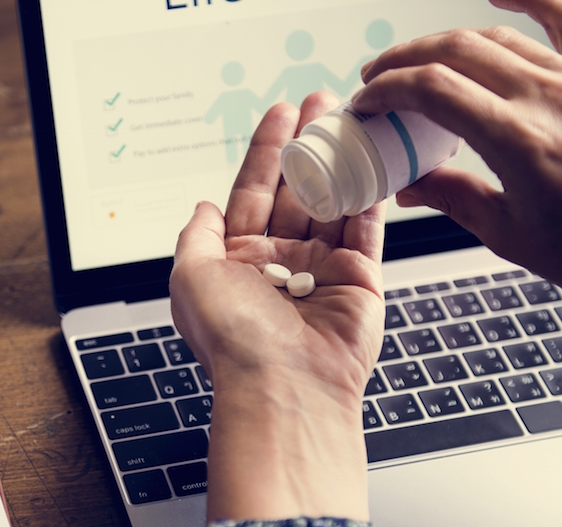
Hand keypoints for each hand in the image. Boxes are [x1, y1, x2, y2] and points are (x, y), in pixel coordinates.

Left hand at [169, 95, 385, 522]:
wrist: (283, 387)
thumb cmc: (232, 339)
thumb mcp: (190, 276)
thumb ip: (196, 235)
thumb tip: (202, 206)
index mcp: (237, 261)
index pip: (253, 192)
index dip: (267, 151)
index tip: (280, 113)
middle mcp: (279, 263)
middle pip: (297, 190)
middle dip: (308, 145)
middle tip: (322, 103)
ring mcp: (320, 271)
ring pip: (333, 202)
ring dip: (341, 159)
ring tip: (349, 118)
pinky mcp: (359, 280)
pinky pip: (366, 228)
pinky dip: (370, 193)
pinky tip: (371, 158)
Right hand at [354, 0, 561, 305]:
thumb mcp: (513, 236)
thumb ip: (455, 199)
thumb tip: (411, 186)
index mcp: (519, 141)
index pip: (431, 90)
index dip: (387, 90)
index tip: (367, 103)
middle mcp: (550, 97)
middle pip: (455, 51)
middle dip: (404, 60)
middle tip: (378, 79)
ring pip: (498, 35)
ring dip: (446, 42)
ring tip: (419, 59)